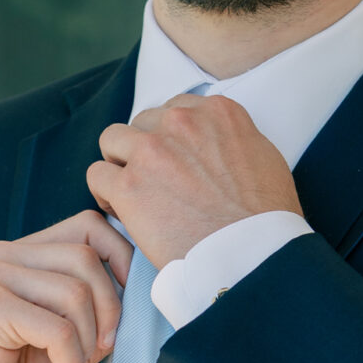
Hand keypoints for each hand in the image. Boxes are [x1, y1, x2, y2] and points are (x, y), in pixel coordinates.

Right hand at [0, 211, 131, 362]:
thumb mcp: (74, 334)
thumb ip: (98, 304)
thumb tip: (140, 287)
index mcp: (25, 252)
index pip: (89, 226)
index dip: (121, 258)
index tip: (129, 303)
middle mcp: (4, 255)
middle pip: (86, 258)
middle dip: (109, 310)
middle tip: (101, 351)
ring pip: (75, 293)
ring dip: (88, 343)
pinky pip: (58, 329)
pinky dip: (70, 362)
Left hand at [86, 93, 300, 268]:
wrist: (251, 252)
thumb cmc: (266, 216)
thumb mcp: (264, 157)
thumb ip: (233, 139)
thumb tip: (219, 144)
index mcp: (216, 112)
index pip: (174, 110)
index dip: (169, 138)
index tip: (173, 162)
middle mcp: (181, 122)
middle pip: (142, 123)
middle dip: (144, 150)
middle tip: (154, 182)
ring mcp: (151, 151)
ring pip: (112, 141)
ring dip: (119, 164)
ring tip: (131, 193)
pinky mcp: (128, 185)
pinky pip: (96, 175)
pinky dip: (104, 193)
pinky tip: (121, 210)